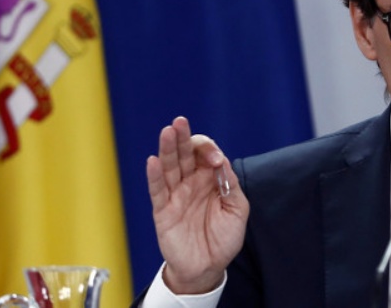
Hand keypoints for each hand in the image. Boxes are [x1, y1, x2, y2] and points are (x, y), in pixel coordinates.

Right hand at [146, 117, 249, 293]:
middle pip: (185, 153)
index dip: (211, 151)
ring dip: (167, 148)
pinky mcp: (163, 210)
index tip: (218, 163)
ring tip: (167, 131)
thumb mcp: (238, 210)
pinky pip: (158, 190)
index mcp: (211, 179)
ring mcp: (176, 194)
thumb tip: (222, 163)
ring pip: (169, 166)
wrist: (208, 268)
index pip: (206, 154)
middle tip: (180, 122)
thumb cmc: (224, 238)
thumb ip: (231, 186)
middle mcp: (192, 182)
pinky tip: (153, 160)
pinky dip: (154, 175)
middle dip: (183, 137)